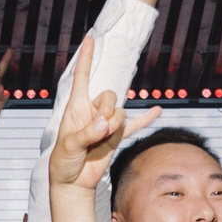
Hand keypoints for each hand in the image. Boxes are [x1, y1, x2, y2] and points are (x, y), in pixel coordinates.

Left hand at [48, 37, 159, 192]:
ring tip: (103, 139)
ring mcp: (106, 124)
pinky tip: (158, 111)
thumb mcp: (70, 146)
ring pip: (121, 112)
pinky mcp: (116, 137)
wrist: (73, 183)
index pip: (82, 77)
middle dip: (108, 110)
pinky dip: (146, 119)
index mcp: (76, 108)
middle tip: (99, 129)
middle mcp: (92, 112)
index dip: (87, 59)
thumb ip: (88, 133)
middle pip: (109, 96)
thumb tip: (107, 124)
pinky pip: (134, 126)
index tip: (91, 38)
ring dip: (115, 125)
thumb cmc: (64, 162)